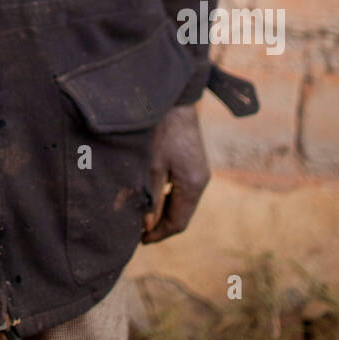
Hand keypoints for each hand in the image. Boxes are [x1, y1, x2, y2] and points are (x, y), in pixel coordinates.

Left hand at [141, 103, 209, 243]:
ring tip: (141, 215)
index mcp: (193, 185)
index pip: (179, 223)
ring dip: (164, 211)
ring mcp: (200, 171)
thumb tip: (147, 225)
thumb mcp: (151, 165)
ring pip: (181, 202)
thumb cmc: (161, 129)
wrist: (175, 98)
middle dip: (161, 225)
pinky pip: (182, 188)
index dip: (159, 234)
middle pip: (182, 214)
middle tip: (137, 232)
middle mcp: (201, 180)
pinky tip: (151, 195)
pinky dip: (167, 196)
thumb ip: (151, 197)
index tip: (140, 241)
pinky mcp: (194, 162)